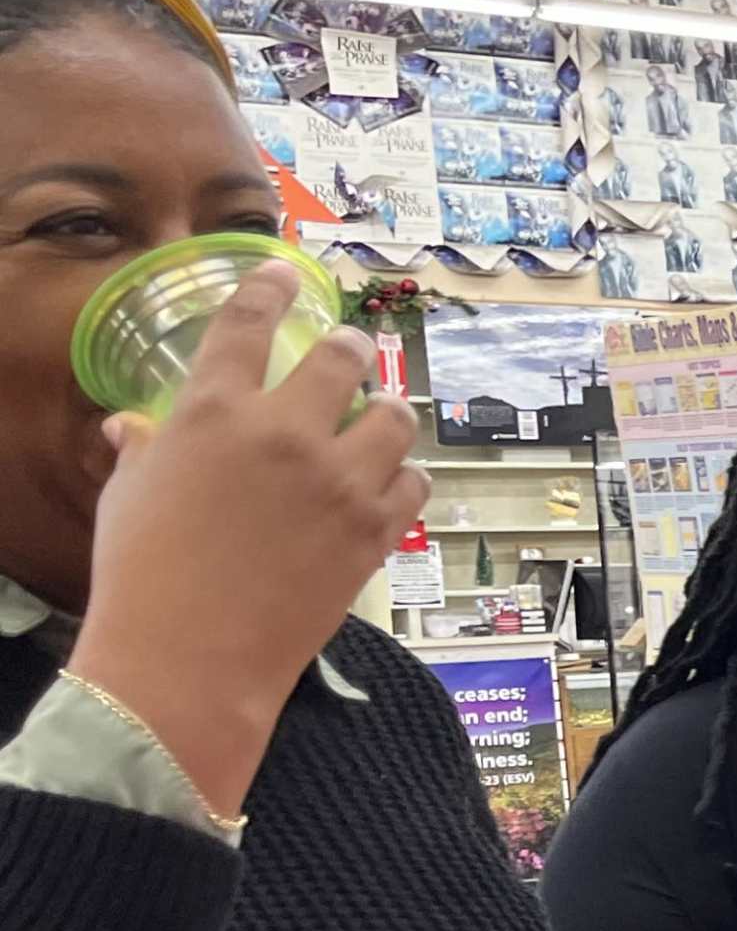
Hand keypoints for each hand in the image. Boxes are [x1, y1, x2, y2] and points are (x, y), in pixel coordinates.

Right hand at [72, 264, 420, 818]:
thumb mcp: (127, 495)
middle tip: (348, 355)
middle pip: (342, 358)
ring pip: (395, 416)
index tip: (283, 274)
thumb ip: (144, 449)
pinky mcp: (375, 531)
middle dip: (348, 350)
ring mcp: (338, 481)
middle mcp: (284, 432)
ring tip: (374, 424)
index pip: (248, 322)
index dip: (270, 289)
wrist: (190, 657)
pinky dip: (404, 478)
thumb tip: (134, 428)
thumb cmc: (142, 574)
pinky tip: (389, 485)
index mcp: (212, 410)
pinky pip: (415, 482)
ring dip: (386, 415)